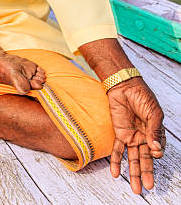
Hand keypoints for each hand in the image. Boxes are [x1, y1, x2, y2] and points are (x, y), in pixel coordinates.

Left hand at [107, 78, 164, 193]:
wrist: (123, 85)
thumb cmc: (142, 96)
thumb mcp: (153, 113)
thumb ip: (154, 131)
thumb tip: (156, 149)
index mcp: (155, 133)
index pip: (157, 150)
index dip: (157, 153)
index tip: (155, 152)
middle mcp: (143, 137)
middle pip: (145, 159)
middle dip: (146, 174)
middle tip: (148, 188)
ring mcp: (131, 136)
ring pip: (132, 158)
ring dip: (133, 173)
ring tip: (135, 188)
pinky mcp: (119, 133)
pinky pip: (117, 150)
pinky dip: (116, 161)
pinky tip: (115, 173)